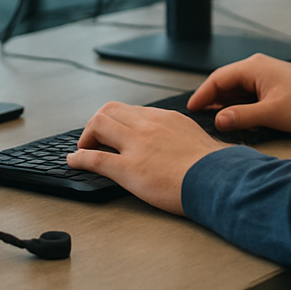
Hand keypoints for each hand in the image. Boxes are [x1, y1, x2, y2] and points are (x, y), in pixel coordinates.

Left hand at [66, 102, 226, 214]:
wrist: (217, 179)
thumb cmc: (213, 166)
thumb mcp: (195, 137)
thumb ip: (178, 134)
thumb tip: (176, 141)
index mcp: (164, 118)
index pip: (131, 110)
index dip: (116, 120)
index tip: (112, 131)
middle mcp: (148, 125)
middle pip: (110, 110)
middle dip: (97, 123)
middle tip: (94, 138)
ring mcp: (137, 145)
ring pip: (99, 124)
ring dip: (86, 135)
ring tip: (83, 148)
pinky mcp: (130, 169)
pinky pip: (96, 158)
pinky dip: (79, 158)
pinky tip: (74, 161)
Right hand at [187, 53, 290, 134]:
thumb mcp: (271, 113)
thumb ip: (242, 117)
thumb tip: (218, 120)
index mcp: (253, 68)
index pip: (218, 78)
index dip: (202, 94)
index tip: (190, 108)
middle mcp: (256, 68)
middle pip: (224, 82)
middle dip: (210, 99)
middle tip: (198, 117)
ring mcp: (264, 75)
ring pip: (236, 88)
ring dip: (224, 102)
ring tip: (213, 119)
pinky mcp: (271, 84)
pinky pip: (247, 92)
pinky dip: (237, 103)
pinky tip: (235, 116)